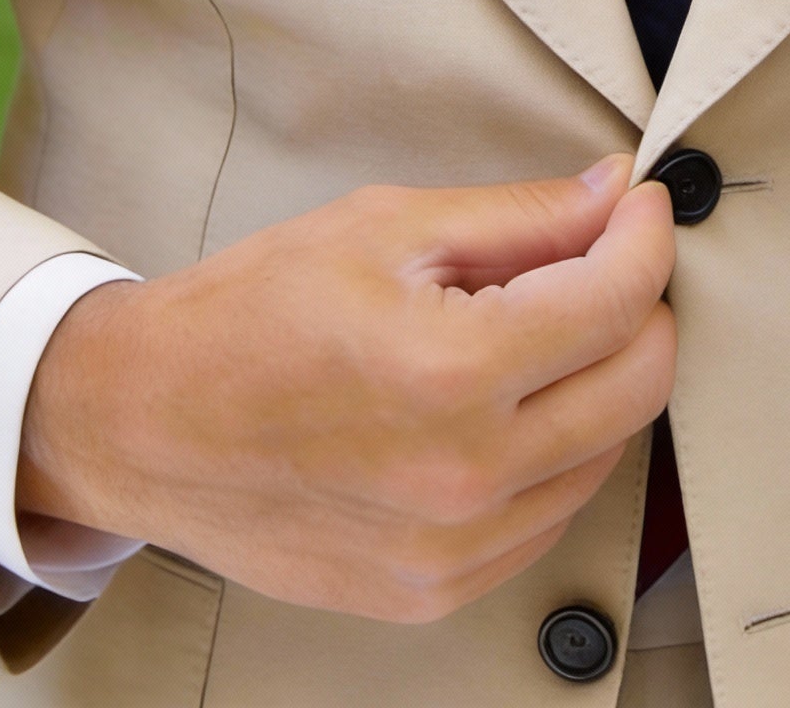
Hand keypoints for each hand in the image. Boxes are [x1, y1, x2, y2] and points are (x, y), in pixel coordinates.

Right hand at [17, 156, 675, 623]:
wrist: (143, 424)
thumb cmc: (246, 317)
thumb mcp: (384, 228)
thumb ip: (519, 216)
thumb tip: (614, 196)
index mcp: (450, 372)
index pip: (618, 301)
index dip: (646, 236)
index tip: (640, 208)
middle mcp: (463, 476)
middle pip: (639, 385)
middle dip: (639, 305)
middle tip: (602, 258)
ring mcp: (451, 551)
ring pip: (606, 454)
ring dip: (598, 380)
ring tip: (531, 329)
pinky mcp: (434, 592)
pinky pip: (549, 517)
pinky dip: (554, 452)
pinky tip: (502, 404)